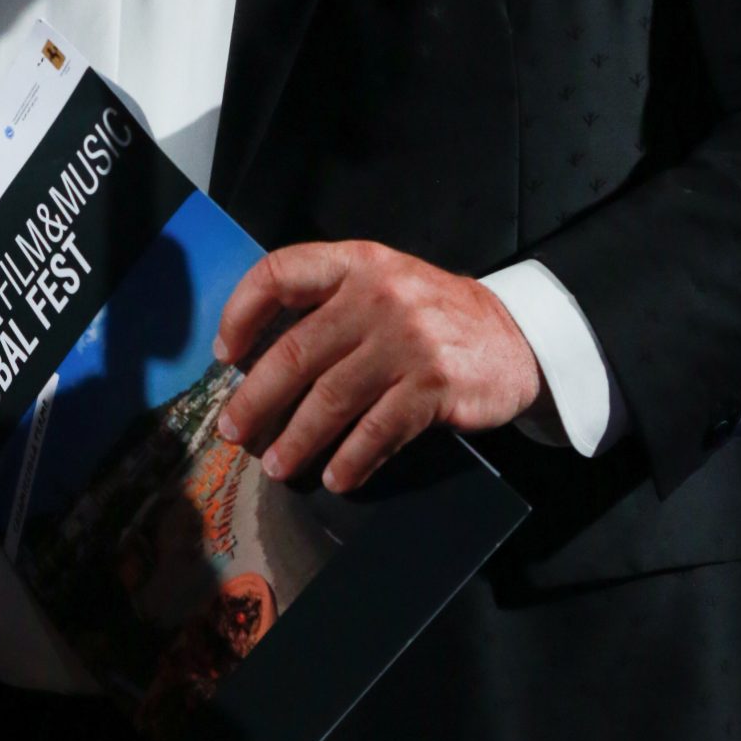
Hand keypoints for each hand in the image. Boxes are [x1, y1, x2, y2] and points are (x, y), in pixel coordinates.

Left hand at [212, 240, 541, 493]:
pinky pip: (377, 431)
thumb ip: (328, 304)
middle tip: (234, 430)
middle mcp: (377, 295)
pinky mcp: (433, 386)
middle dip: (256, 399)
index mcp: (356, 262)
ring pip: (331, 399)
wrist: (514, 336)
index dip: (241, 312)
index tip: (226, 354)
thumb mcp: (381, 284)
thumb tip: (255, 356)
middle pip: (296, 352)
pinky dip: (350, 460)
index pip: (279, 273)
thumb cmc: (430, 315)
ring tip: (276, 466)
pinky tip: (335, 477)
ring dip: (296, 440)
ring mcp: (407, 341)